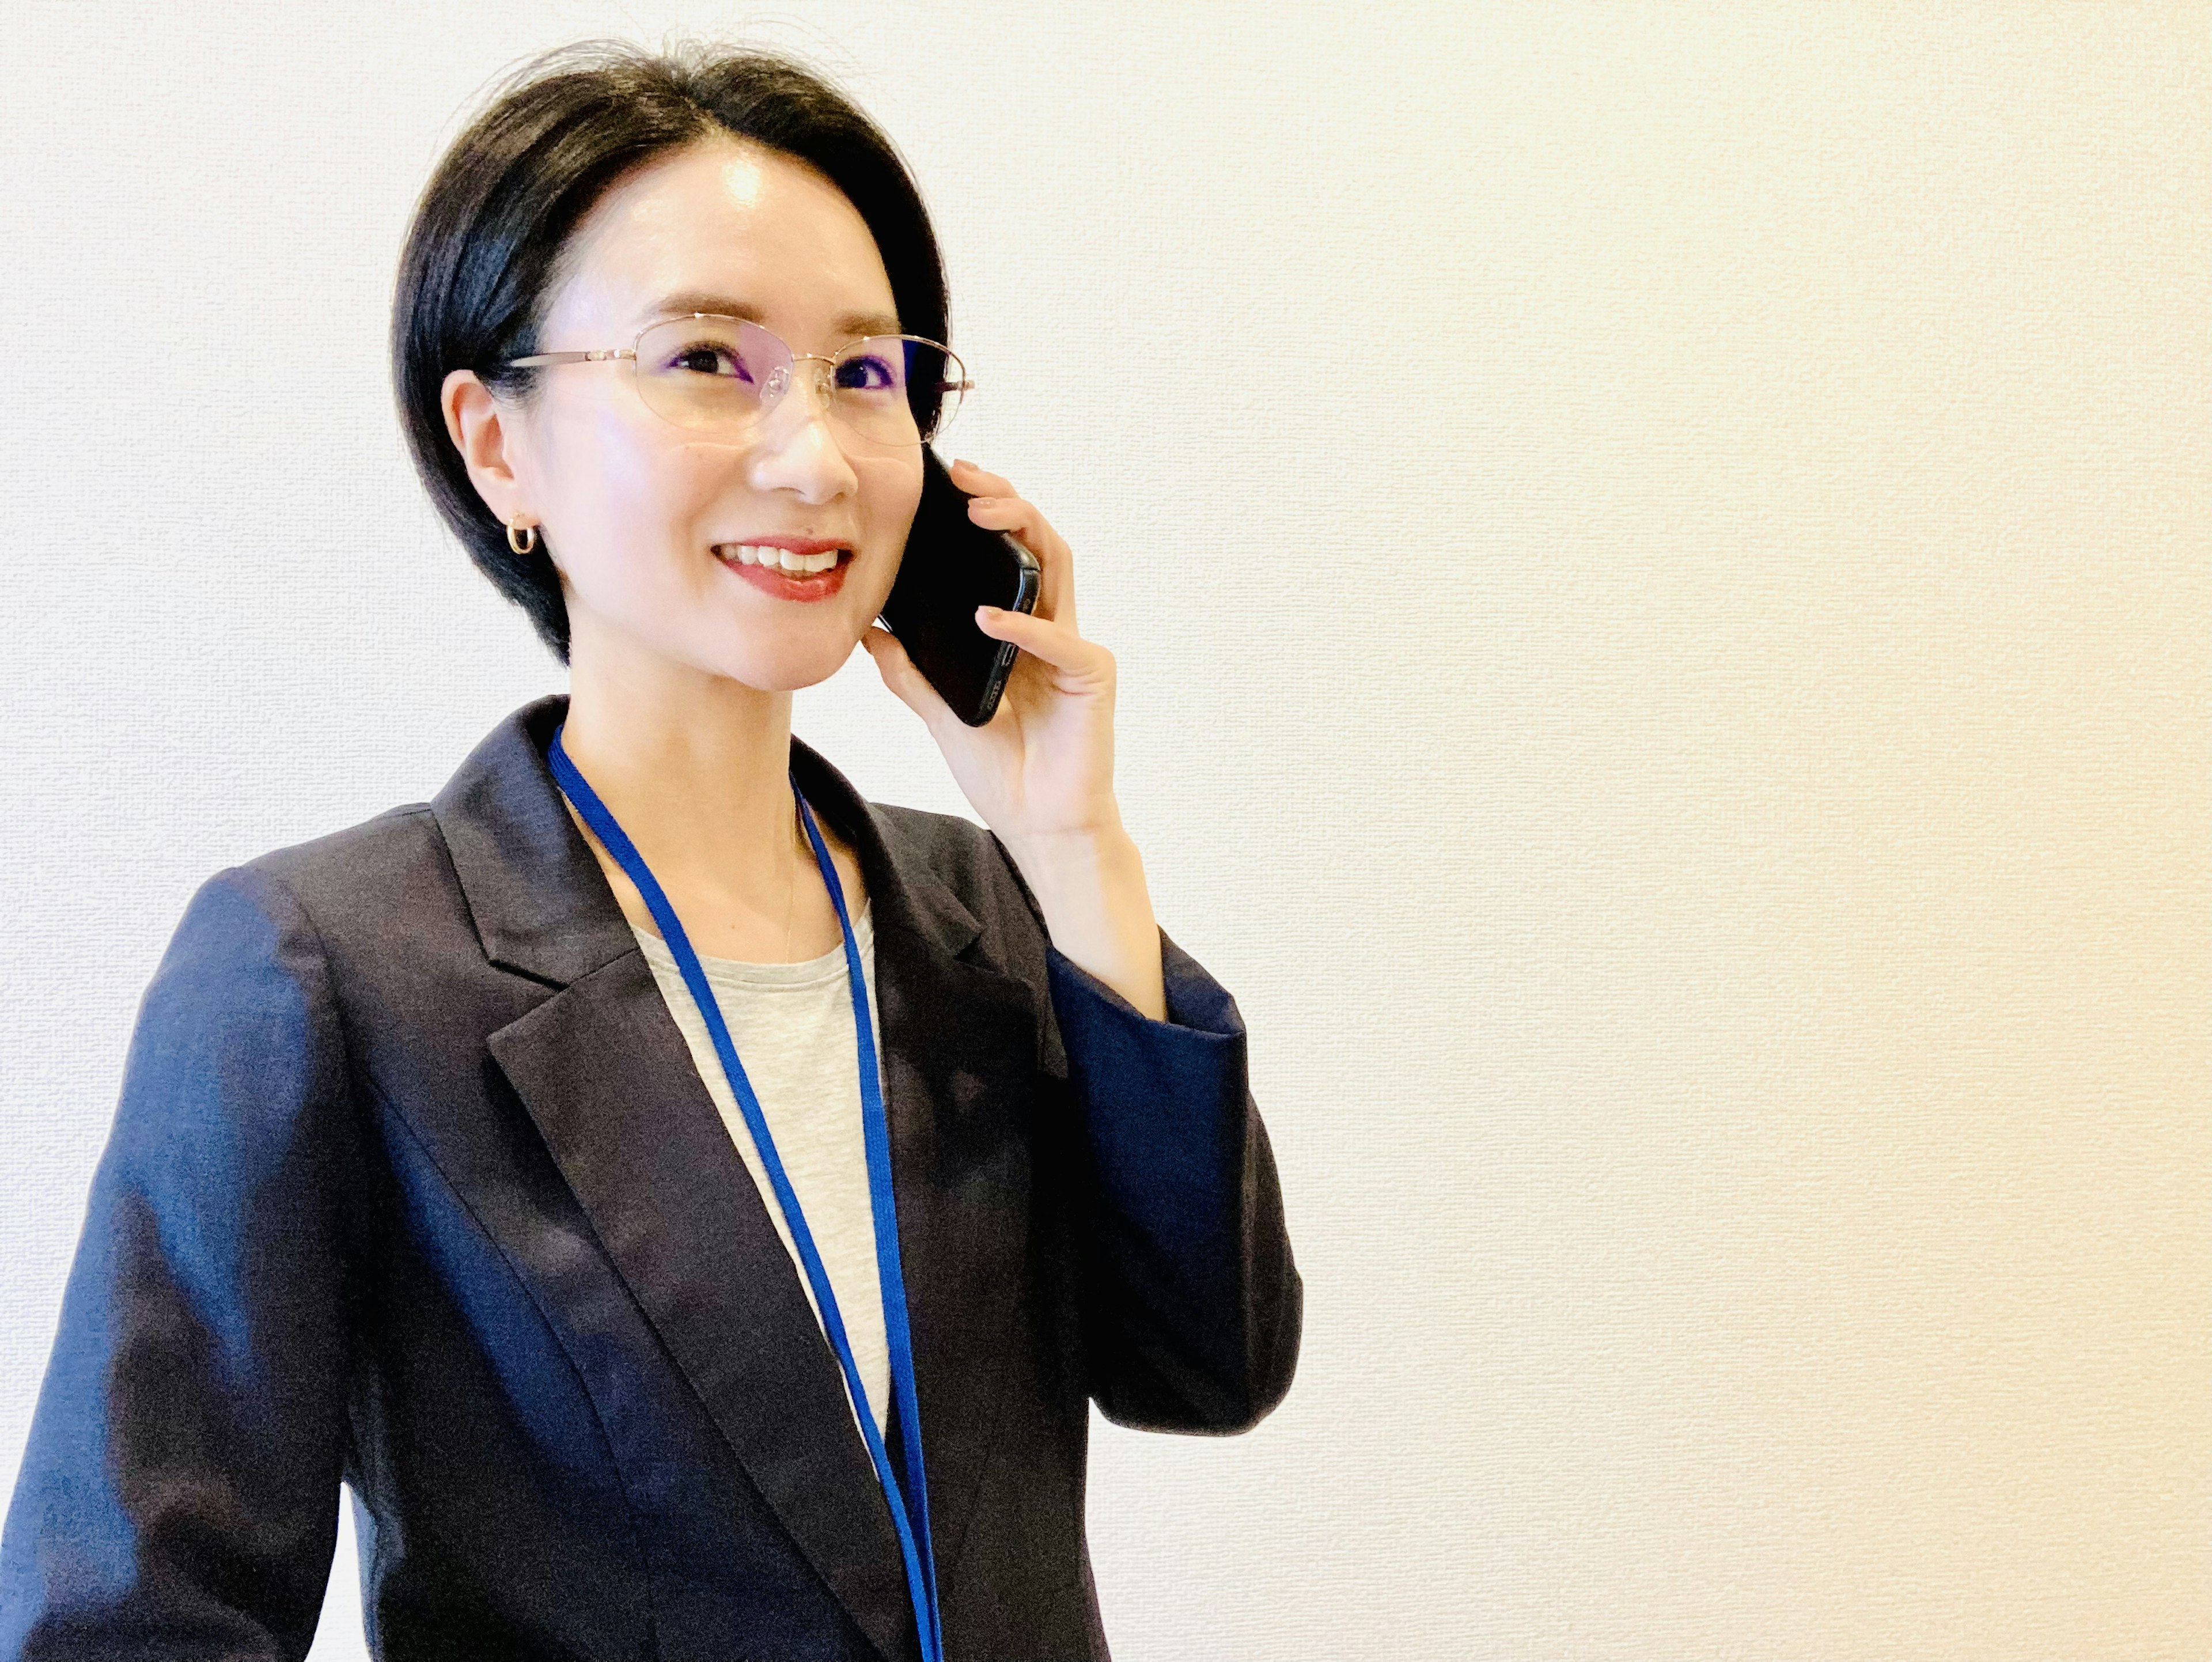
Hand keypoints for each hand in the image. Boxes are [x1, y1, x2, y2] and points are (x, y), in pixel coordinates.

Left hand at [862, 457, 1120, 846]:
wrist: (1037, 826)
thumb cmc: (1001, 772)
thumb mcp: (939, 714)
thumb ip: (910, 673)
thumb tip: (870, 630)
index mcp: (1019, 632)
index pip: (1006, 554)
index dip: (983, 512)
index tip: (943, 486)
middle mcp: (1051, 630)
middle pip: (1037, 542)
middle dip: (1004, 500)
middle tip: (963, 478)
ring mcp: (1073, 649)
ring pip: (1059, 567)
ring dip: (1022, 532)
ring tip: (980, 514)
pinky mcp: (1093, 678)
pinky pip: (1064, 640)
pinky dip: (1027, 626)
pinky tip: (990, 617)